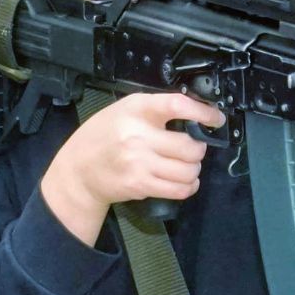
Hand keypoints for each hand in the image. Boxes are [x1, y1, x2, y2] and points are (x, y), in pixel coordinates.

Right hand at [41, 92, 225, 245]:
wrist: (78, 170)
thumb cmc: (104, 135)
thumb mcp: (125, 110)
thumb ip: (157, 109)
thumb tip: (197, 112)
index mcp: (137, 110)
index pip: (178, 105)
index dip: (203, 113)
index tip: (216, 118)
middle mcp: (138, 136)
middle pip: (190, 146)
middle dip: (199, 149)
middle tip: (192, 148)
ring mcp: (139, 163)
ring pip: (189, 170)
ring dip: (194, 169)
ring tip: (185, 165)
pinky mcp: (140, 185)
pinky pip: (180, 189)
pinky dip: (189, 186)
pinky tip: (183, 180)